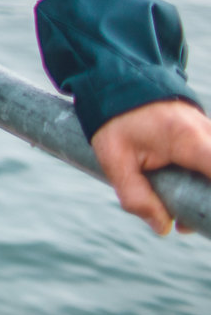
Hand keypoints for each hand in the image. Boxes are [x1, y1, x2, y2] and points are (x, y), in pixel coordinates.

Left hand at [92, 99, 210, 234]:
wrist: (118, 85)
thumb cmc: (116, 120)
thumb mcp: (114, 159)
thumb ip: (135, 195)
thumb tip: (164, 229)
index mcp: (188, 140)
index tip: (206, 211)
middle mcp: (208, 134)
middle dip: (207, 202)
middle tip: (188, 223)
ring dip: (205, 195)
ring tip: (184, 218)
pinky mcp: (208, 137)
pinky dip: (204, 182)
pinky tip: (188, 199)